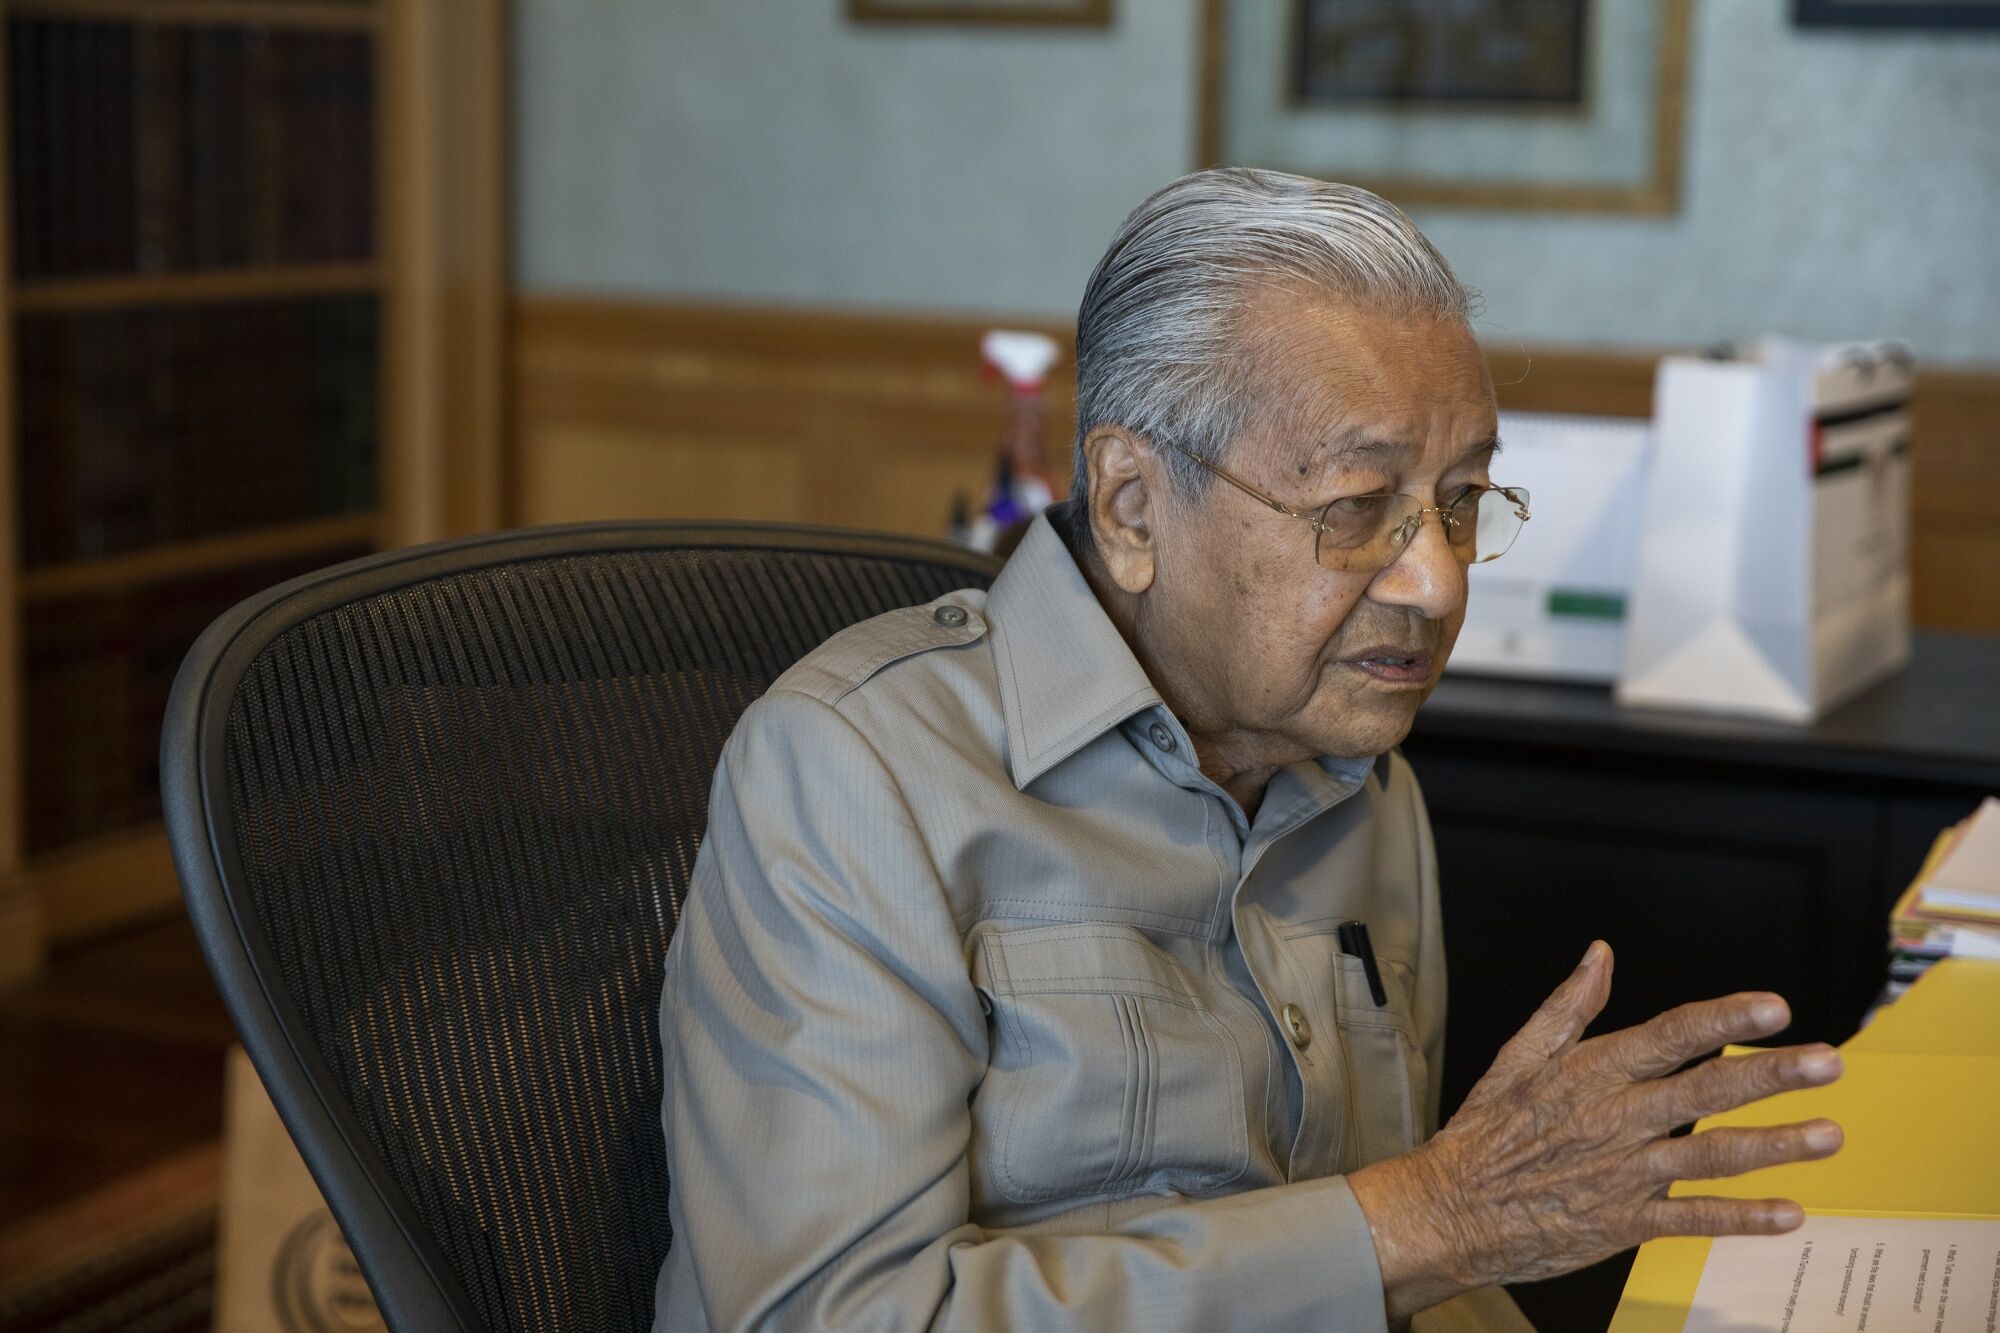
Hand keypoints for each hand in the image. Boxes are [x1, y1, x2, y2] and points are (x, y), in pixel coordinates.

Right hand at [1347, 941, 1843, 1318]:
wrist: (1449, 1211)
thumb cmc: (1482, 1133)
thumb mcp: (1516, 1057)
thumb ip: (1567, 1007)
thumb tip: (1601, 955)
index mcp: (1591, 1073)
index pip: (1669, 1036)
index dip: (1724, 1018)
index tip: (1773, 1006)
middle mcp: (1616, 1118)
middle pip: (1707, 1090)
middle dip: (1771, 1073)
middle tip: (1828, 1061)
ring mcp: (1626, 1173)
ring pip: (1713, 1154)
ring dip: (1775, 1144)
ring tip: (1829, 1134)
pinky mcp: (1626, 1223)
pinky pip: (1694, 1218)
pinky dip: (1743, 1217)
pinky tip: (1789, 1213)